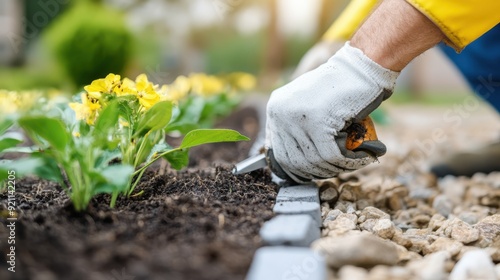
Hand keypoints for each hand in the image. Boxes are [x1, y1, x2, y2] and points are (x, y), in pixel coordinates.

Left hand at [265, 42, 398, 182]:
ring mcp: (297, 119)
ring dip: (337, 168)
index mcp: (275, 109)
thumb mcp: (308, 104)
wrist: (361, 67)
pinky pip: (332, 157)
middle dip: (319, 171)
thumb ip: (296, 127)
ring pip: (315, 162)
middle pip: (295, 161)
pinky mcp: (317, 124)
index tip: (312, 175)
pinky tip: (362, 158)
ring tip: (354, 161)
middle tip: (338, 169)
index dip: (297, 170)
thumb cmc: (340, 86)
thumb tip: (293, 164)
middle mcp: (280, 113)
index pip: (279, 153)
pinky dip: (350, 162)